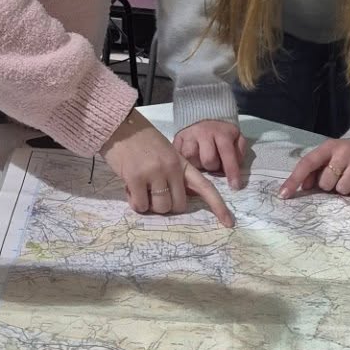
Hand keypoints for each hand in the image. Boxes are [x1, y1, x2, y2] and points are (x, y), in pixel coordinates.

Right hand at [102, 110, 233, 226]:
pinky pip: (141, 206)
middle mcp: (172, 168)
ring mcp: (154, 173)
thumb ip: (175, 174)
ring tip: (140, 187)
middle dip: (167, 204)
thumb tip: (179, 199)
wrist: (121, 126)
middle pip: (178, 205)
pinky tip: (130, 188)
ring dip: (150, 204)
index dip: (218, 206)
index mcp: (183, 162)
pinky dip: (136, 202)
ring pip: (161, 208)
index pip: (206, 187)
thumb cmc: (143, 142)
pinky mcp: (136, 178)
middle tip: (153, 192)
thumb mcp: (167, 154)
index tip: (229, 223)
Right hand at [173, 119, 248, 190]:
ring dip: (197, 164)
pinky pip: (179, 156)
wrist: (203, 116)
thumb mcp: (236, 138)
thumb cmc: (222, 133)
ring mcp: (188, 136)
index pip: (227, 153)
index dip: (231, 171)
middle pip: (208, 160)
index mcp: (221, 133)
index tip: (235, 186)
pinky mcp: (177, 139)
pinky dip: (184, 162)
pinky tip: (190, 160)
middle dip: (213, 167)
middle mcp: (203, 133)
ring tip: (200, 160)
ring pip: (191, 159)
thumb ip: (239, 152)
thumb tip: (235, 169)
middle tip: (214, 163)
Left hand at [280, 138, 349, 199]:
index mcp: (327, 147)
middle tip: (337, 179)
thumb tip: (304, 187)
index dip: (294, 180)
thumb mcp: (327, 158)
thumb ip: (313, 171)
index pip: (307, 163)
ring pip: (343, 188)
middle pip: (326, 182)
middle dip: (329, 186)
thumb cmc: (344, 156)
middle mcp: (344, 149)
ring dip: (344, 189)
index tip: (283, 195)